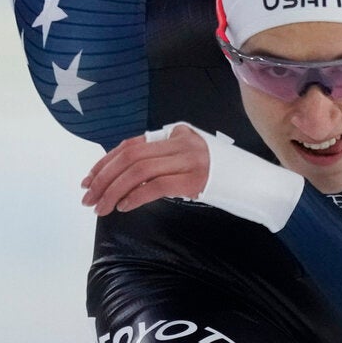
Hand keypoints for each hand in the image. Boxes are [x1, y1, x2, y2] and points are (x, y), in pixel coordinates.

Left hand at [81, 125, 210, 215]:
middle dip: (104, 178)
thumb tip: (123, 175)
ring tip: (101, 208)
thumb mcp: (186, 159)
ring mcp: (189, 160)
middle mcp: (181, 143)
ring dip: (114, 191)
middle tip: (88, 198)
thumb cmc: (217, 174)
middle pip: (130, 156)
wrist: (253, 182)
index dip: (105, 162)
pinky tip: (124, 207)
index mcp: (175, 135)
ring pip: (139, 171)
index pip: (131, 145)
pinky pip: (157, 186)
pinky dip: (136, 196)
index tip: (88, 180)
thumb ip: (161, 160)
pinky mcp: (195, 180)